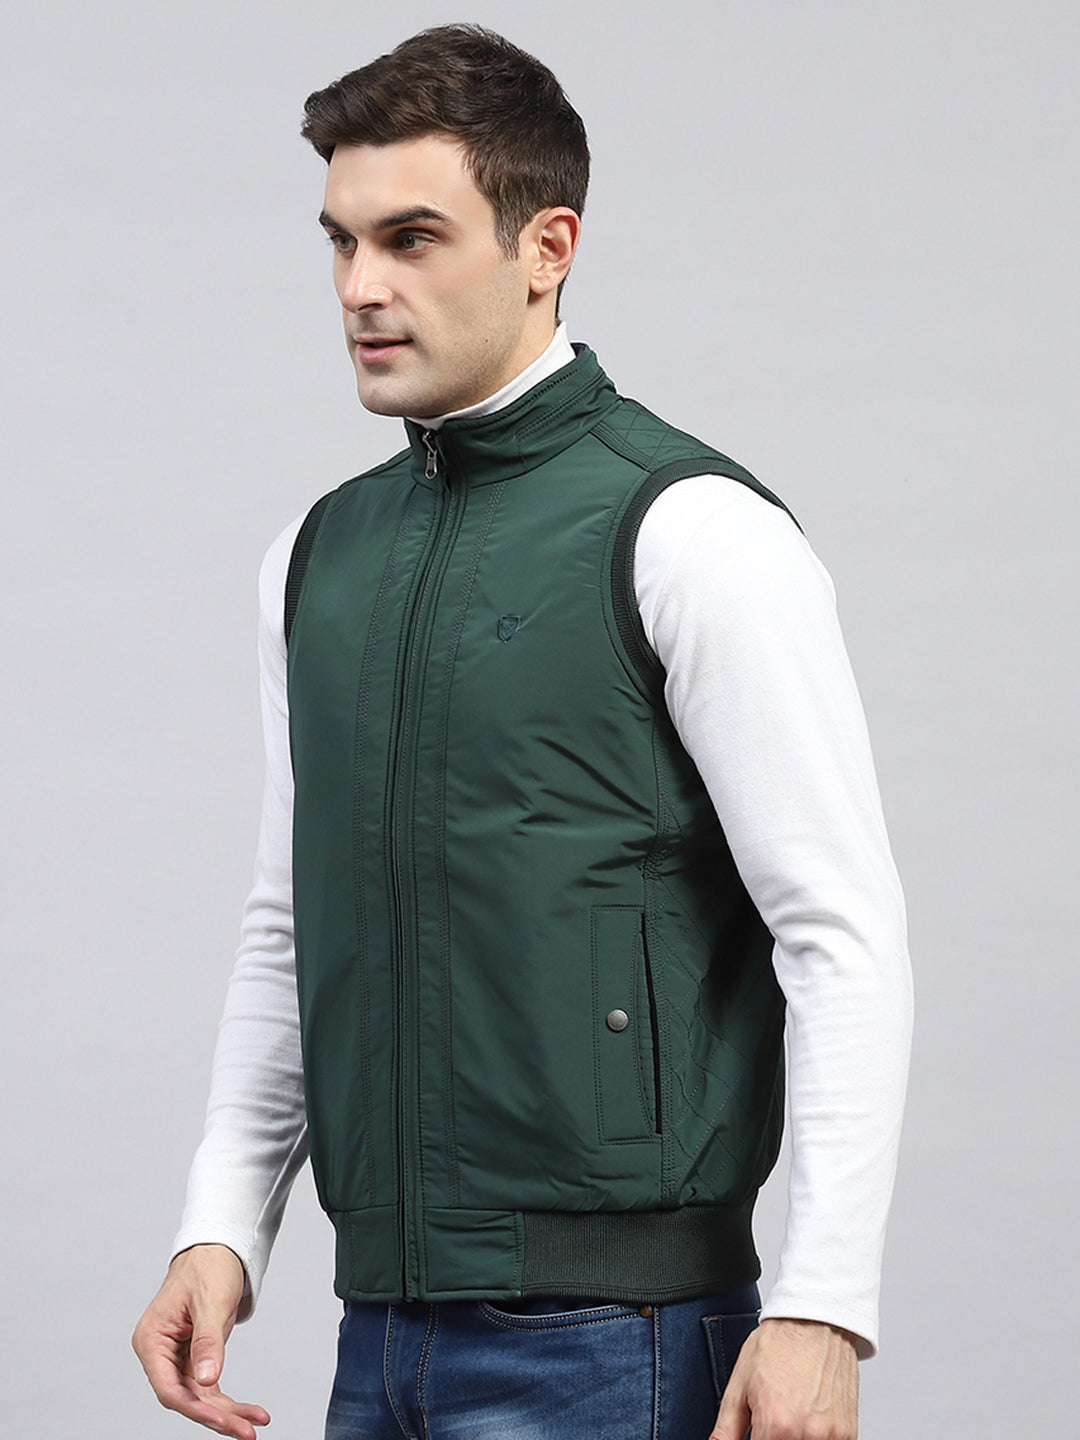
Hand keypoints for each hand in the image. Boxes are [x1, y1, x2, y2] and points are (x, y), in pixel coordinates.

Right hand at [132, 1243, 270, 1438]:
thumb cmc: (209, 1266)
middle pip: (185, 1398)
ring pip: (199, 1397)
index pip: (168, 1388)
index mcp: (151, 1340)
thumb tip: (207, 1381)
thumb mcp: (211, 1302)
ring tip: (256, 1423)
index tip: (222, 1420)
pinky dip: (228, 1401)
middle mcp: (159, 1353)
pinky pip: (209, 1388)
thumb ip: (208, 1342)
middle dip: (217, 1416)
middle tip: (247, 1431)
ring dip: (226, 1412)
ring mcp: (176, 1358)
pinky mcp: (194, 1358)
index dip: (195, 1408)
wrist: (218, 1248)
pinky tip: (250, 1412)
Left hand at [709, 1317, 858, 1439]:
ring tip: (788, 1413)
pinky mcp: (848, 1432)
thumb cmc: (779, 1345)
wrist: (815, 1320)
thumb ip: (726, 1430)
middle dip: (772, 1438)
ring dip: (793, 1437)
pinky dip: (813, 1437)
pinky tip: (805, 1416)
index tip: (754, 1433)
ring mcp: (832, 1436)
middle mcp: (808, 1435)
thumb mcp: (739, 1384)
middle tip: (768, 1419)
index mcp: (777, 1426)